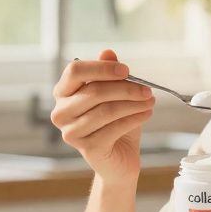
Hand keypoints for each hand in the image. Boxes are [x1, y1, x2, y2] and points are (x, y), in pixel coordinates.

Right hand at [50, 49, 154, 184]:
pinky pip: (114, 128)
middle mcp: (60, 112)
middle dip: (126, 88)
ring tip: (150, 102)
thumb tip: (108, 52)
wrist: (119, 159)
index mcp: (63, 93)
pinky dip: (134, 118)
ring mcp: (71, 132)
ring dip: (133, 104)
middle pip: (94, 91)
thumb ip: (109, 74)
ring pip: (106, 110)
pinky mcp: (87, 148)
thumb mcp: (114, 94)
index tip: (127, 70)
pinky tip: (146, 114)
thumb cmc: (115, 123)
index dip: (102, 68)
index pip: (75, 71)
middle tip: (147, 90)